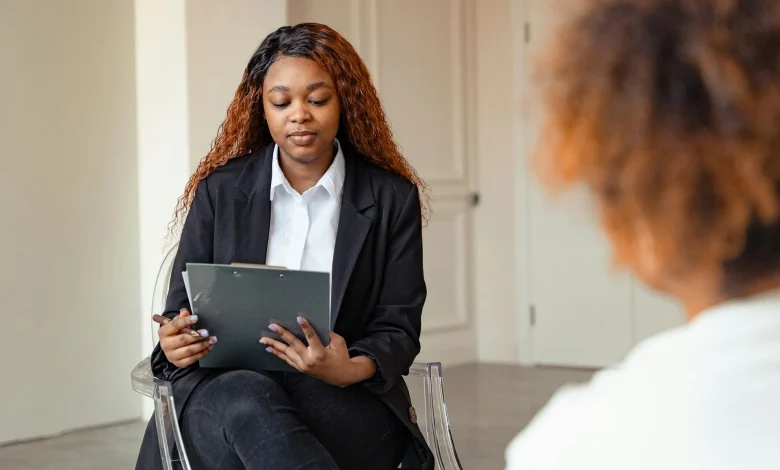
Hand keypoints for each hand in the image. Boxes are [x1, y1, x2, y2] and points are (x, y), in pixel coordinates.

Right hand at [158, 309, 216, 367]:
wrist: (171, 348)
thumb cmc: (176, 333)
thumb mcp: (177, 324)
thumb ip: (181, 318)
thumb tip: (185, 311)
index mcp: (163, 332)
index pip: (175, 325)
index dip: (186, 321)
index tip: (196, 318)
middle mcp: (165, 345)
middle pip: (182, 340)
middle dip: (196, 336)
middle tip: (207, 332)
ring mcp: (171, 356)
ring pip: (189, 351)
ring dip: (202, 345)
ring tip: (213, 340)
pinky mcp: (179, 363)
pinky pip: (192, 359)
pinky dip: (203, 353)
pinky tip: (210, 347)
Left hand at [260, 317, 376, 386]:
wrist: (341, 376)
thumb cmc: (341, 357)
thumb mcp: (338, 343)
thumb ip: (328, 333)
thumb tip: (317, 324)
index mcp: (320, 352)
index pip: (311, 337)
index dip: (305, 327)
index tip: (299, 318)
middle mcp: (309, 360)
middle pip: (293, 345)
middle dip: (282, 334)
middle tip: (272, 326)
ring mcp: (303, 365)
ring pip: (286, 353)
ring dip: (274, 345)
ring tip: (264, 339)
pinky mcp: (301, 368)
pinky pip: (287, 360)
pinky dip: (278, 354)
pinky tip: (270, 349)